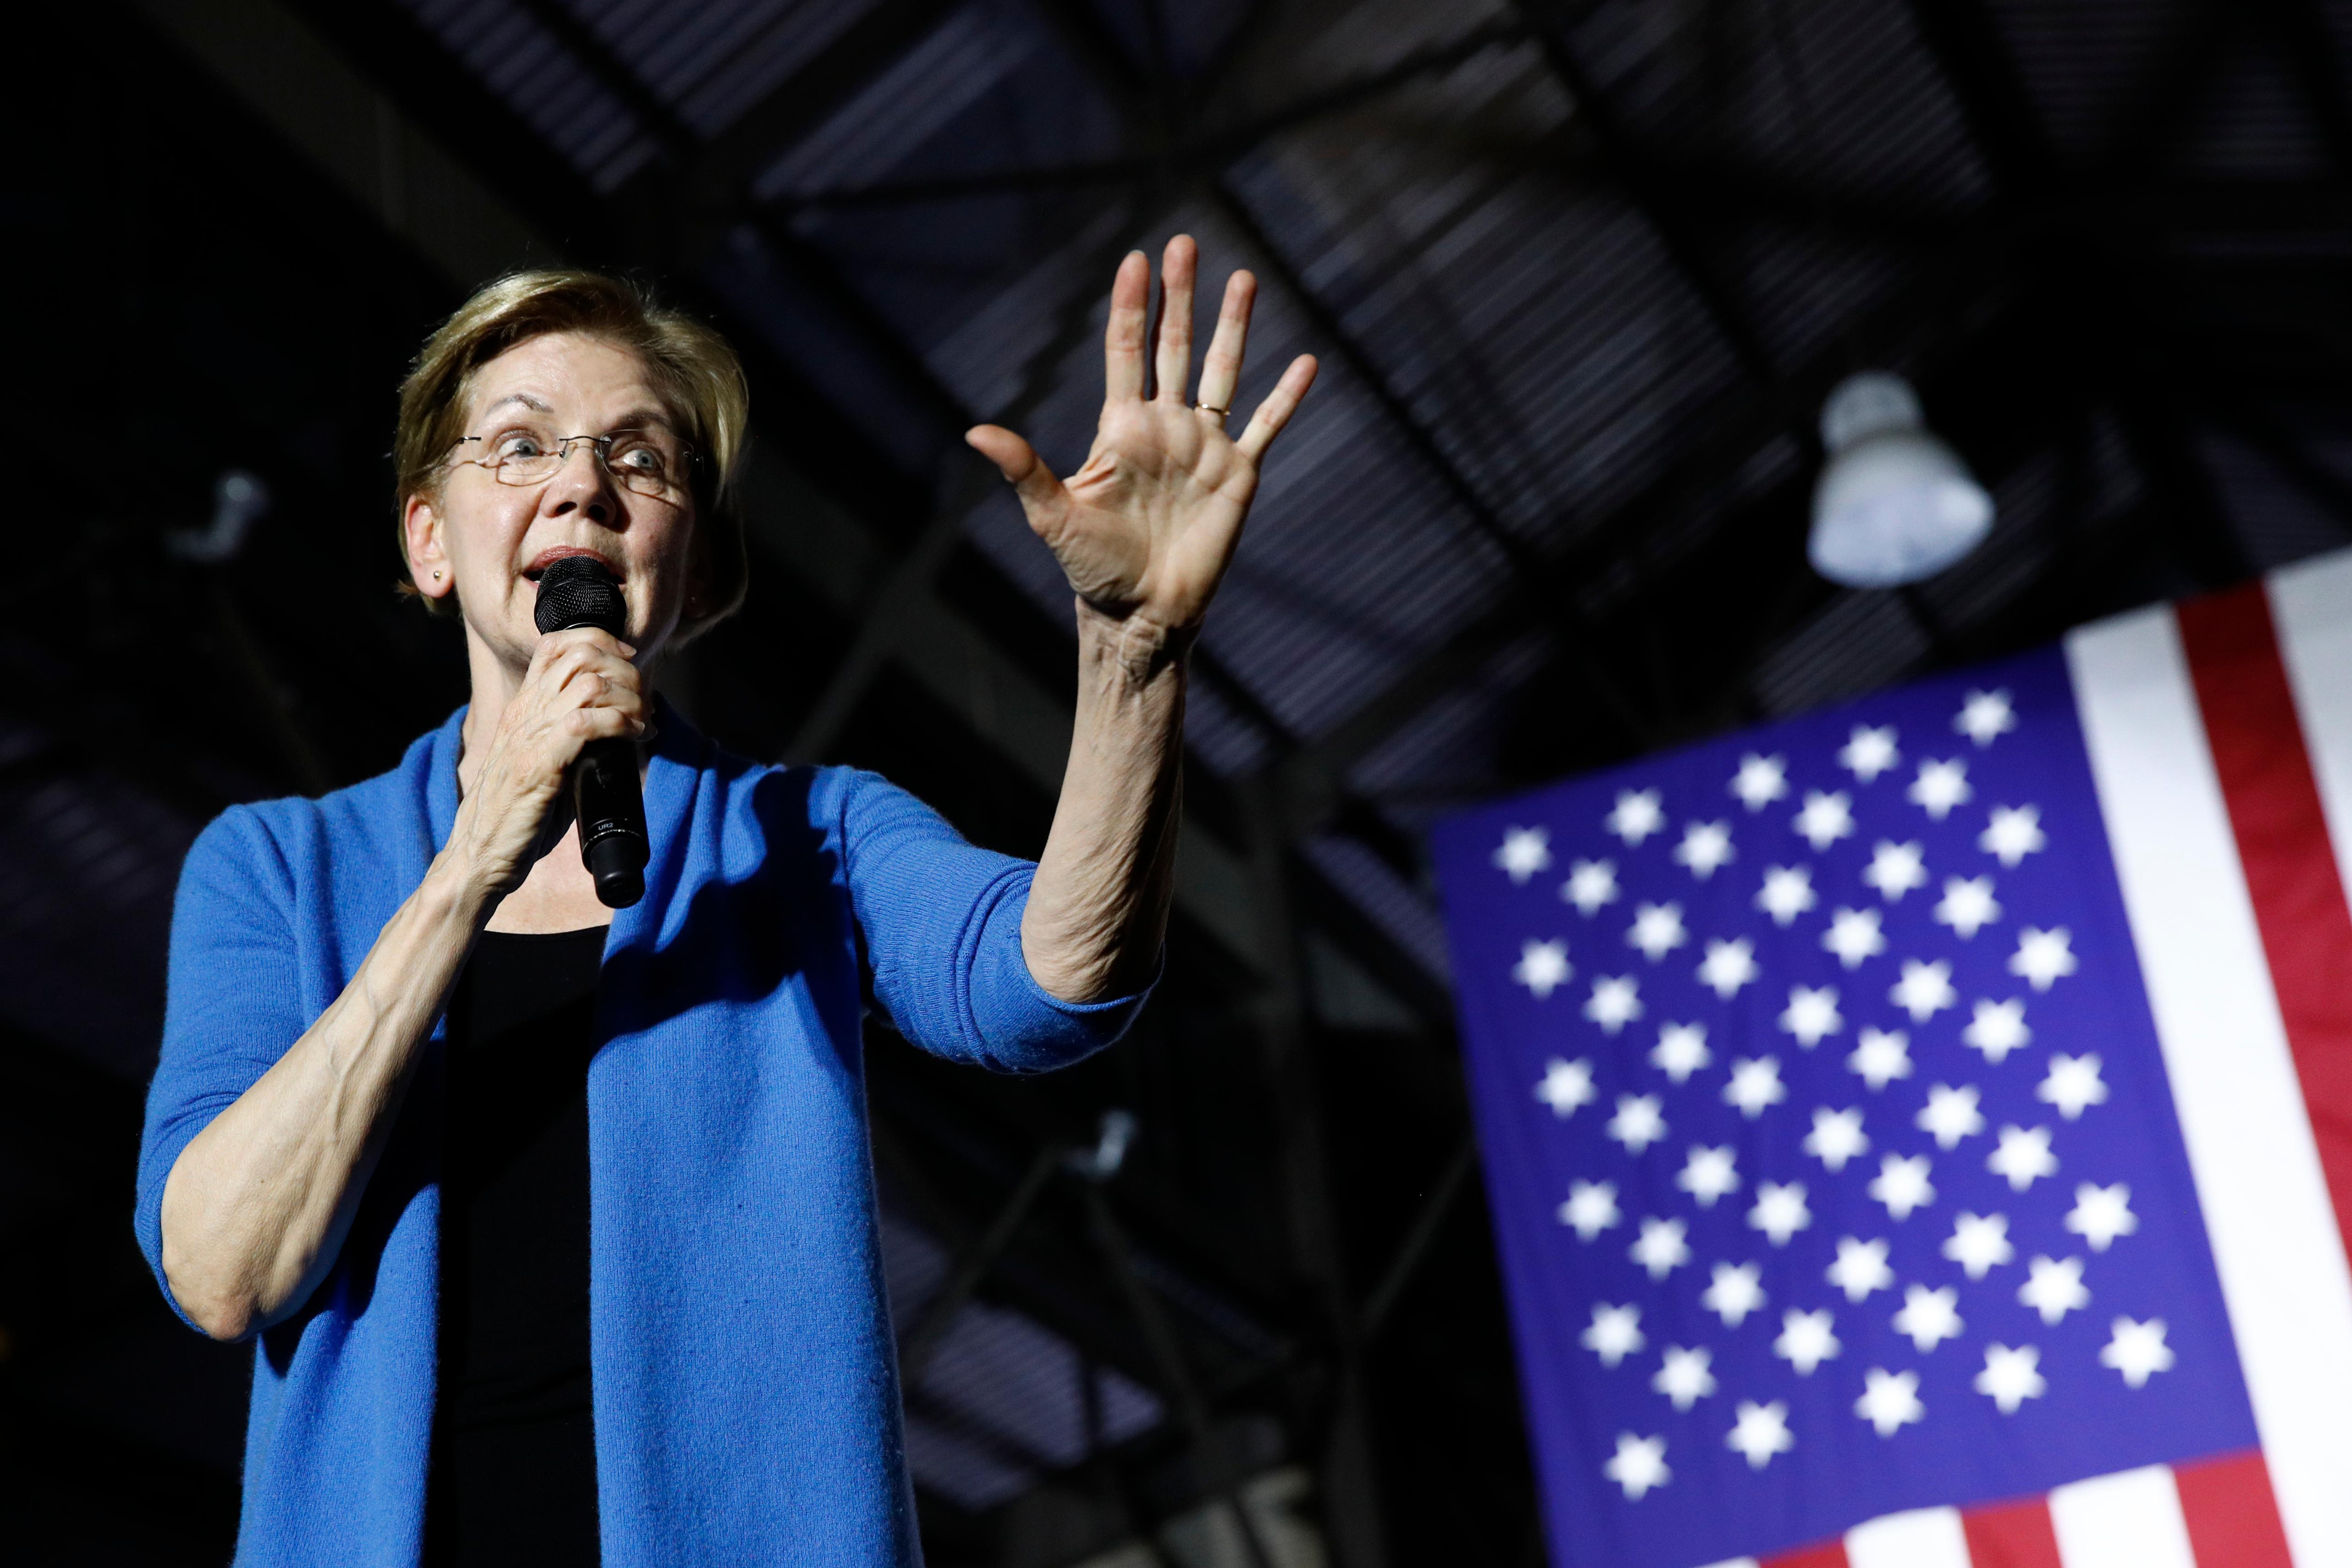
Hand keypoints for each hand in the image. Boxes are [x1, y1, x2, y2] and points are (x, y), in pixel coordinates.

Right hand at [447, 628, 646, 898]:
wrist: (478, 855)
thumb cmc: (516, 817)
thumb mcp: (545, 766)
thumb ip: (573, 743)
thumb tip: (620, 736)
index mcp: (523, 708)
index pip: (555, 646)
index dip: (600, 643)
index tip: (629, 664)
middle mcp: (524, 713)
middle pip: (580, 655)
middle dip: (624, 670)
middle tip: (644, 700)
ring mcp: (529, 736)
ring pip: (589, 683)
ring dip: (629, 697)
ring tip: (642, 722)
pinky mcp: (539, 764)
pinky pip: (586, 723)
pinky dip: (620, 723)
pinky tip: (634, 737)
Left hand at [966, 235, 1316, 635]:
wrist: (1141, 612)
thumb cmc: (1092, 568)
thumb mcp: (1052, 515)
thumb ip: (1024, 468)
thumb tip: (974, 432)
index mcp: (1121, 428)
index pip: (1127, 350)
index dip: (1132, 305)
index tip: (1136, 258)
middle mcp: (1165, 426)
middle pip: (1175, 346)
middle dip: (1180, 296)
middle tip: (1185, 243)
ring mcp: (1204, 446)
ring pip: (1224, 371)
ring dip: (1234, 326)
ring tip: (1244, 277)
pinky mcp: (1238, 475)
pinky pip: (1266, 426)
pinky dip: (1287, 397)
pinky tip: (1307, 363)